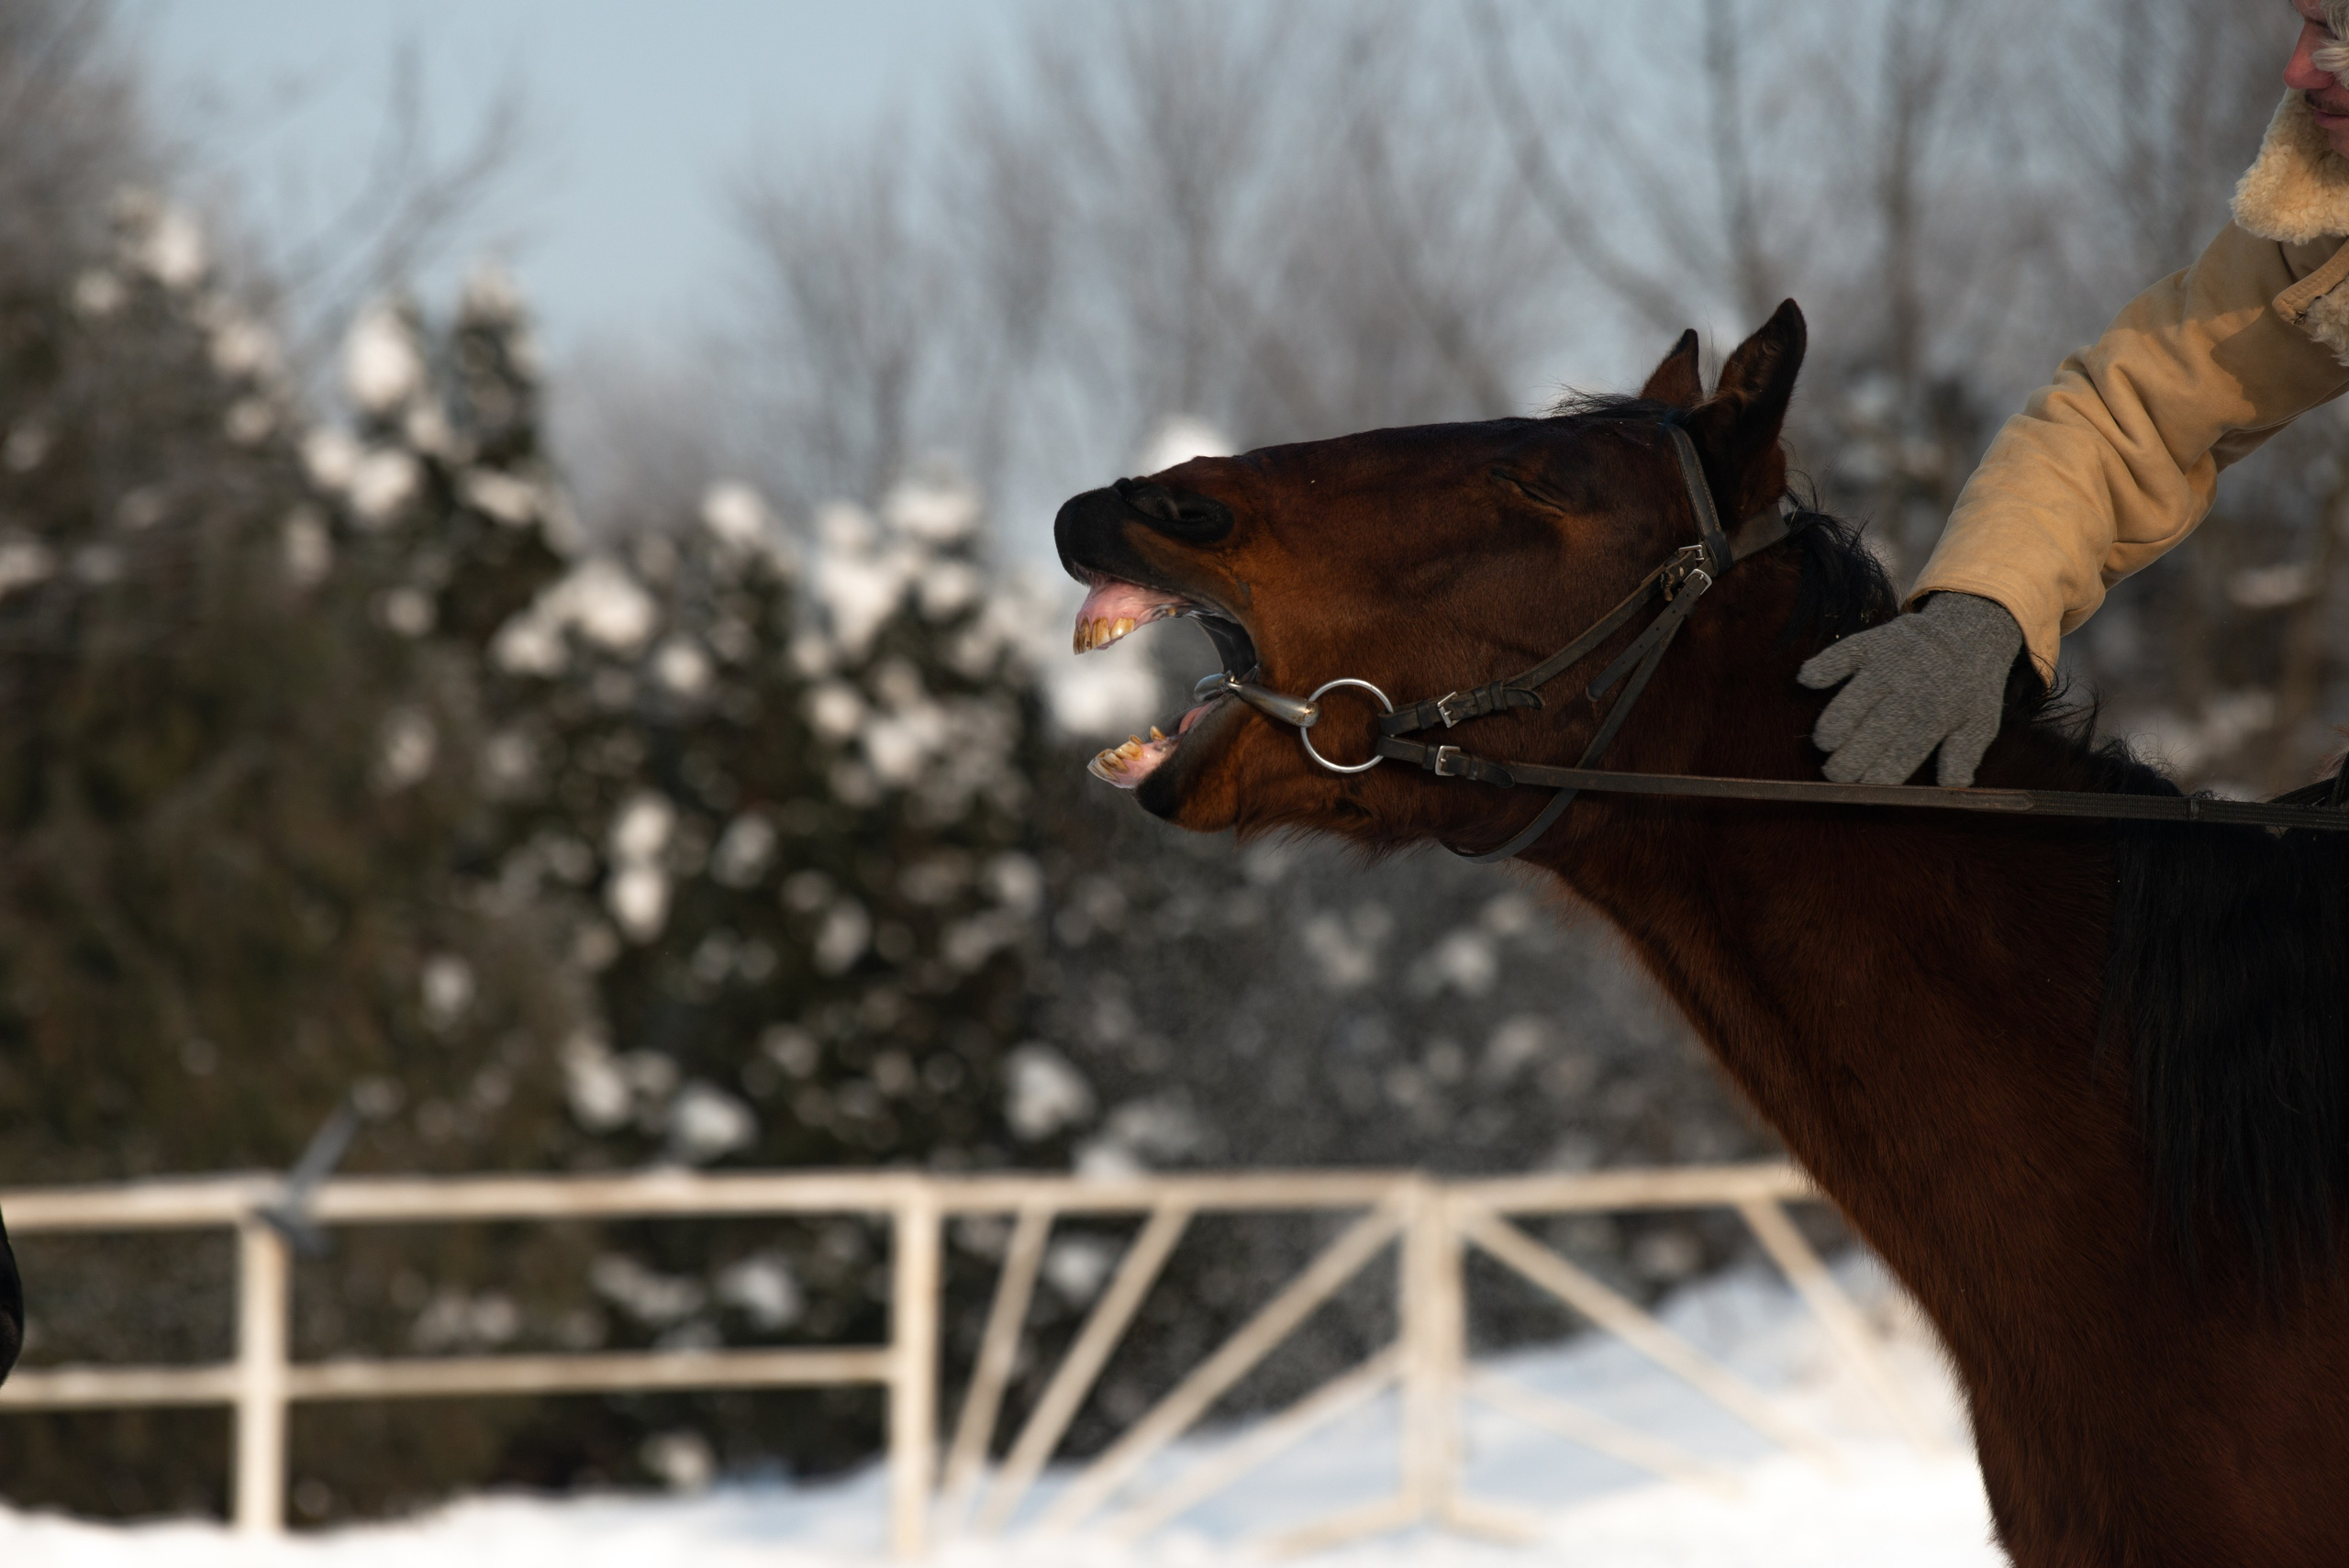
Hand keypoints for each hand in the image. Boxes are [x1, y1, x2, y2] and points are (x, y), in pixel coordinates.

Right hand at [1796, 592, 2022, 786]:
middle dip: (1854, 755)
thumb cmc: (1968, 687)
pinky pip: (1845, 652)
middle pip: (1878, 728)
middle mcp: (1912, 687)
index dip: (1883, 770)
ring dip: (1837, 719)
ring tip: (1824, 742)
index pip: (1907, 749)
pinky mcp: (1872, 643)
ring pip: (1858, 694)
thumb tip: (1953, 785)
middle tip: (1835, 773)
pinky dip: (1826, 663)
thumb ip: (1964, 754)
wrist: (1966, 631)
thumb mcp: (1979, 722)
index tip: (1865, 786)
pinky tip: (1809, 679)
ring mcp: (1890, 663)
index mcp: (1938, 712)